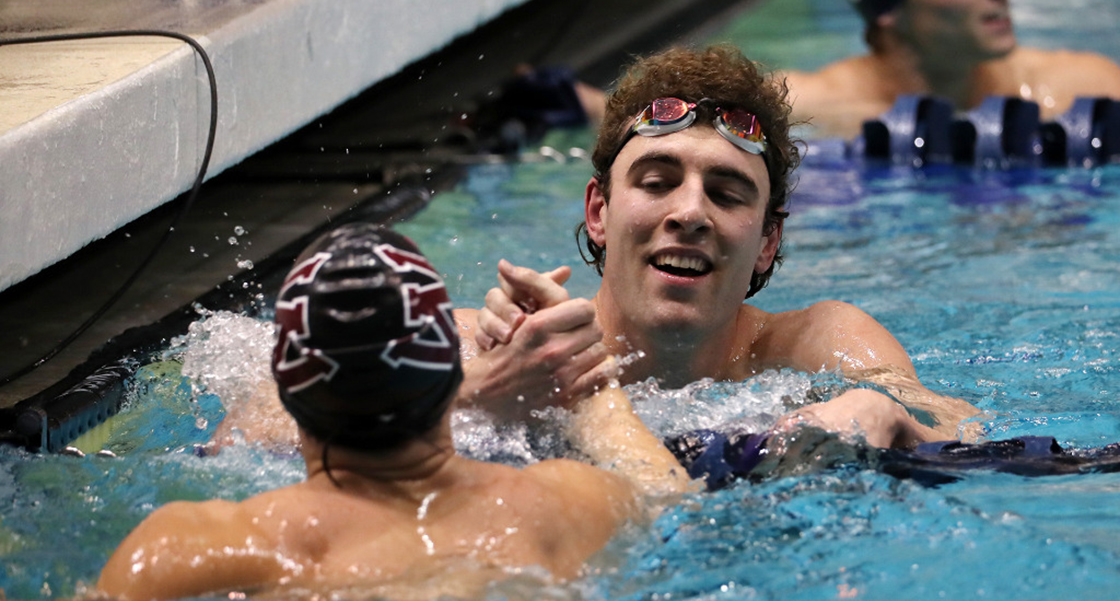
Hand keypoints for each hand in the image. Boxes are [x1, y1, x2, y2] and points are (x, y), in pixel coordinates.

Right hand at [459, 261, 615, 420]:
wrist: (487, 392)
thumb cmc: (503, 351)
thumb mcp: (516, 319)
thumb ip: (539, 293)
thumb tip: (565, 270)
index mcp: (538, 326)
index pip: (584, 308)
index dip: (582, 311)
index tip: (575, 317)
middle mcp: (551, 350)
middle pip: (596, 329)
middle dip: (588, 330)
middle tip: (579, 335)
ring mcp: (561, 375)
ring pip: (600, 351)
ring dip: (592, 350)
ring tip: (580, 352)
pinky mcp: (567, 395)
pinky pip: (603, 374)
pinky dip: (601, 371)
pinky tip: (589, 369)